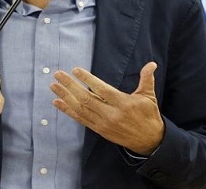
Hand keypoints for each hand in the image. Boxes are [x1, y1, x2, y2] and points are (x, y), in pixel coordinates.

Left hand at [50, 62, 164, 155]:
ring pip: (80, 109)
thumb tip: (151, 64)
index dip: (88, 80)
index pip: (101, 90)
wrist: (149, 141)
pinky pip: (80, 119)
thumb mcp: (149, 96)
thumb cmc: (148, 115)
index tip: (76, 70)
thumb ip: (147, 79)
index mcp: (123, 103)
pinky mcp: (99, 130)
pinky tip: (57, 102)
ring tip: (54, 86)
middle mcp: (111, 114)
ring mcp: (103, 123)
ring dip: (65, 97)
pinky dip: (68, 111)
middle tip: (58, 75)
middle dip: (70, 86)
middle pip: (86, 98)